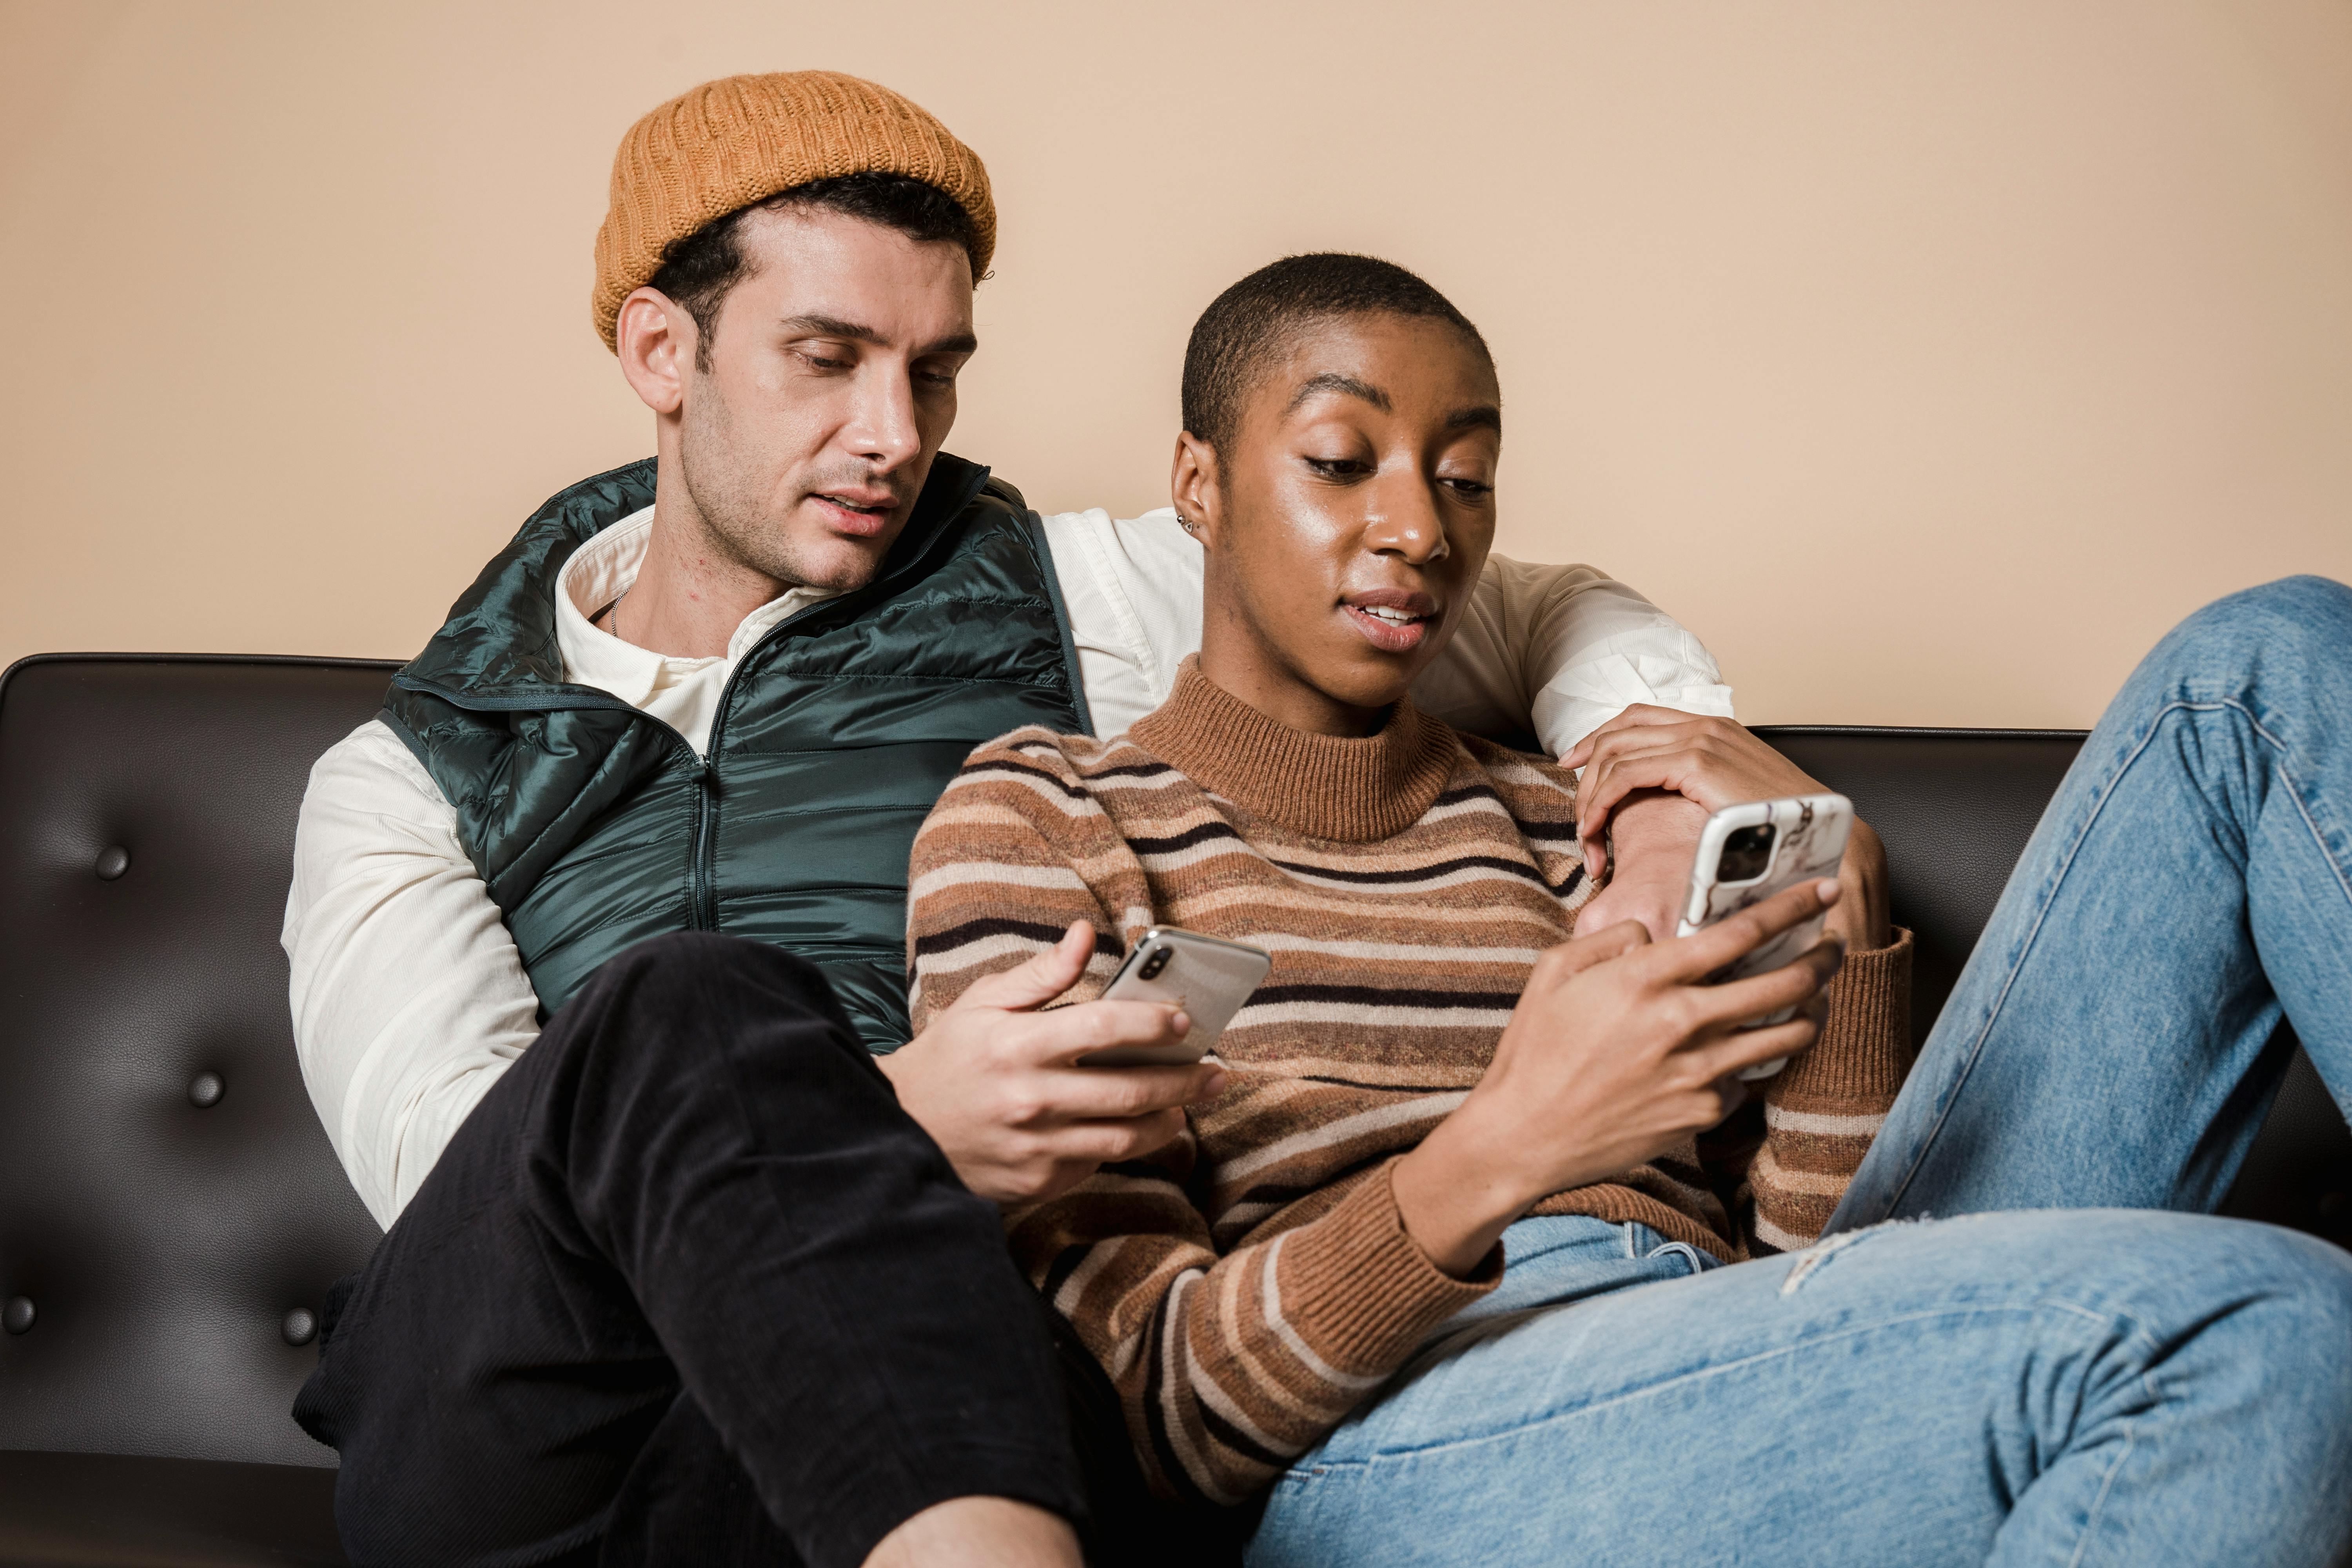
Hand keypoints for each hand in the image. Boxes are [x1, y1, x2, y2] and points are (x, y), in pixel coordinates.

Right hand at [880, 922, 1228, 1208]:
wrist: (902, 1129)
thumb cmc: (948, 1059)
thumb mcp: (983, 1004)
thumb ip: (1041, 974)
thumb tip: (1086, 934)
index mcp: (1017, 1046)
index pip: (1102, 1029)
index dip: (1152, 1022)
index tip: (1185, 1020)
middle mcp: (1030, 1099)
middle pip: (1129, 1090)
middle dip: (1184, 1080)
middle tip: (1216, 1071)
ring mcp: (1036, 1147)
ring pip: (1124, 1136)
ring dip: (1168, 1119)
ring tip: (1190, 1102)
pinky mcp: (1038, 1181)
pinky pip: (1098, 1162)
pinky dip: (1125, 1143)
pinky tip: (1141, 1127)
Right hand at [1393, 880, 1845, 1275]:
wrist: (1525, 1136)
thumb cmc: (1535, 1050)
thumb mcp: (1554, 972)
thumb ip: (1610, 939)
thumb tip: (1651, 936)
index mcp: (1647, 978)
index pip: (1740, 932)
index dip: (1792, 907)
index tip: (1822, 890)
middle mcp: (1682, 1022)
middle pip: (1784, 984)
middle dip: (1823, 958)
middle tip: (1834, 946)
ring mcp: (1698, 1073)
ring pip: (1785, 1036)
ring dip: (1812, 1011)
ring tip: (1815, 999)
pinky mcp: (1701, 1113)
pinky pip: (1744, 1081)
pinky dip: (1748, 1065)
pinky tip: (1737, 1057)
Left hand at [1563, 706, 1891, 950]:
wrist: (1824, 833)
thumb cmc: (1782, 826)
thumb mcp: (1734, 795)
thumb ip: (1700, 785)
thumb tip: (1666, 800)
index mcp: (1712, 728)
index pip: (1637, 717)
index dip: (1597, 737)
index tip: (1572, 764)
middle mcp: (1704, 725)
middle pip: (1617, 734)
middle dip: (1586, 775)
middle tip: (1577, 819)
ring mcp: (1700, 739)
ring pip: (1613, 756)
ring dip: (1589, 800)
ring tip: (1587, 841)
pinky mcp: (1696, 762)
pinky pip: (1625, 775)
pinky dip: (1600, 803)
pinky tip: (1595, 832)